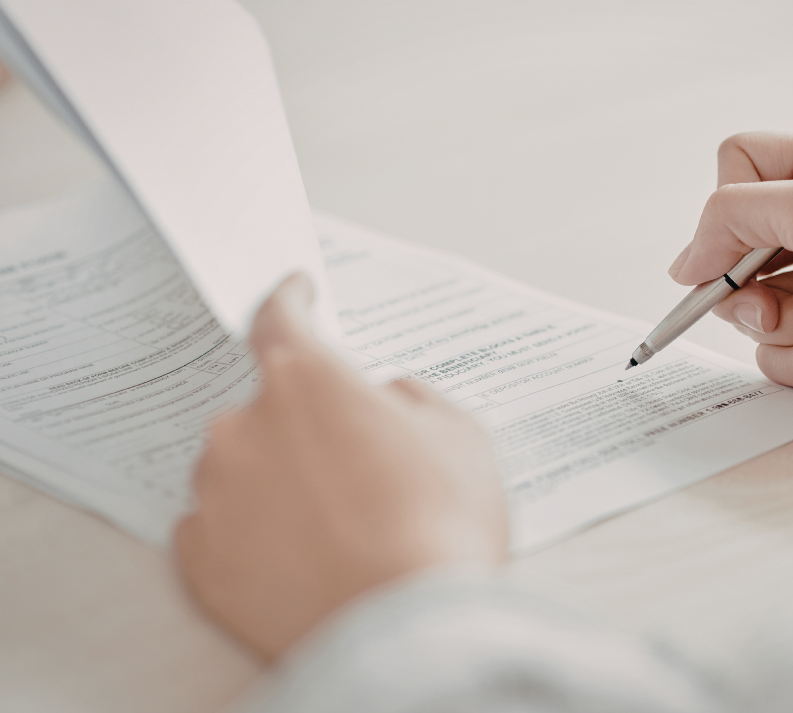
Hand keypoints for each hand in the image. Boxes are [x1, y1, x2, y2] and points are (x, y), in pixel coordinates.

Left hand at [174, 275, 507, 659]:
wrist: (407, 633)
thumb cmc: (441, 526)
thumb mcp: (462, 436)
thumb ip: (412, 400)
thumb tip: (383, 400)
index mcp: (308, 381)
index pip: (279, 318)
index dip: (289, 299)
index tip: (293, 290)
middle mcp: (246, 427)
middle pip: (268, 407)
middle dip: (307, 427)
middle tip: (361, 470)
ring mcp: (215, 495)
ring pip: (241, 467)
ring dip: (279, 480)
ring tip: (341, 528)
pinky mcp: (199, 561)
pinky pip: (218, 527)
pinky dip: (251, 533)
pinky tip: (301, 557)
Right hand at [669, 132, 792, 421]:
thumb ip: (732, 215)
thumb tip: (687, 262)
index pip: (734, 165)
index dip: (728, 206)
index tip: (743, 240)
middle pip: (727, 248)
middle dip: (753, 285)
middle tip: (786, 294)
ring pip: (747, 310)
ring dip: (791, 325)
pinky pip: (774, 353)